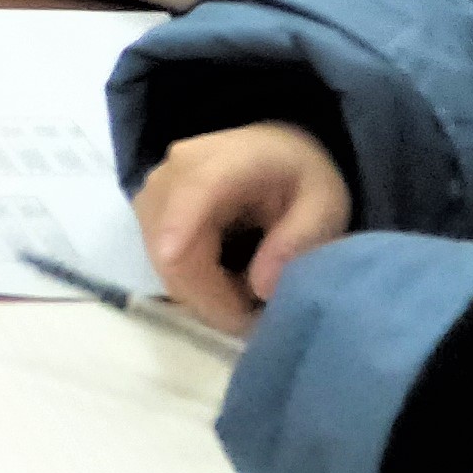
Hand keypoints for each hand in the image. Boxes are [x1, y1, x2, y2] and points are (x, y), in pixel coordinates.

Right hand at [134, 122, 354, 329]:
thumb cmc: (300, 179)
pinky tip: (224, 284)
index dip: (178, 223)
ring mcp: (155, 194)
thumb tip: (262, 288)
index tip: (172, 259)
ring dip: (203, 295)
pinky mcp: (149, 215)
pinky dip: (194, 286)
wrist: (273, 154)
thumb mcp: (323, 206)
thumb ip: (299, 240)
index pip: (195, 189)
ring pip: (164, 264)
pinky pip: (163, 264)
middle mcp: (175, 171)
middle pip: (172, 245)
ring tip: (248, 298)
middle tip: (259, 318)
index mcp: (228, 159)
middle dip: (212, 296)